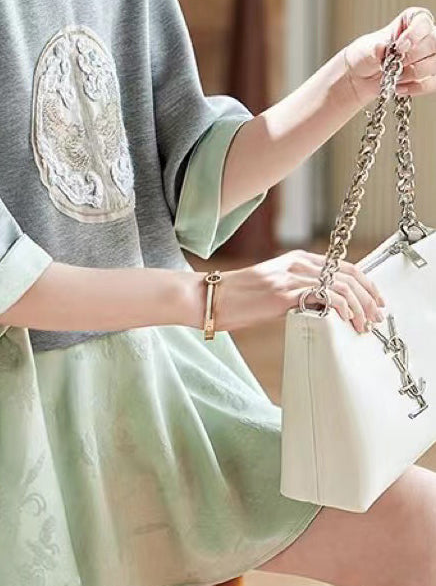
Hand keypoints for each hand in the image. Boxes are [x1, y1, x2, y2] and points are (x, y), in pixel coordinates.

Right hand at [212, 249, 385, 334]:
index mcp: (296, 259)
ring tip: (363, 326)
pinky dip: (342, 309)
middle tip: (376, 317)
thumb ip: (298, 291)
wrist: (210, 298)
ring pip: (342, 286)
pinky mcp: (284, 293)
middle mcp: (297, 263)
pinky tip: (345, 322)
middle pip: (349, 274)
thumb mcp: (274, 288)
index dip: (365, 284)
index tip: (374, 303)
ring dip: (360, 308)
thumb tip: (320, 307)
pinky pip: (325, 297)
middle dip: (369, 297)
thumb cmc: (237, 298)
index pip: (343, 266)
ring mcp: (291, 276)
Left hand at [341, 5, 435, 108]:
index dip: (414, 34)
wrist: (362, 78)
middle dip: (414, 57)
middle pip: (435, 43)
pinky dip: (416, 87)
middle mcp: (425, 36)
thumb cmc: (366, 56)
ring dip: (413, 73)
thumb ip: (374, 49)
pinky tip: (400, 88)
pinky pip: (433, 83)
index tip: (400, 46)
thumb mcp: (366, 50)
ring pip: (435, 64)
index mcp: (411, 21)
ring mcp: (430, 56)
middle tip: (397, 63)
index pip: (423, 21)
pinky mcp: (429, 76)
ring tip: (395, 76)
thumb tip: (380, 47)